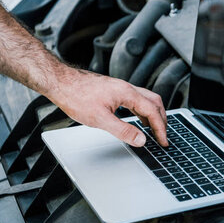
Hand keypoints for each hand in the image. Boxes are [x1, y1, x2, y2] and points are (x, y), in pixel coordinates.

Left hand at [48, 68, 167, 146]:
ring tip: (154, 130)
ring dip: (154, 115)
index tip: (163, 140)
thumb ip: (123, 131)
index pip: (153, 111)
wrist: (60, 82)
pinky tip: (138, 119)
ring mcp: (121, 88)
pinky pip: (137, 99)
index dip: (160, 128)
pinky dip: (143, 111)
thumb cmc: (76, 96)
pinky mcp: (114, 90)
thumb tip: (141, 140)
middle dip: (162, 120)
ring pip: (147, 100)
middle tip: (162, 135)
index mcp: (128, 93)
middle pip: (155, 102)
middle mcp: (127, 88)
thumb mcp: (100, 119)